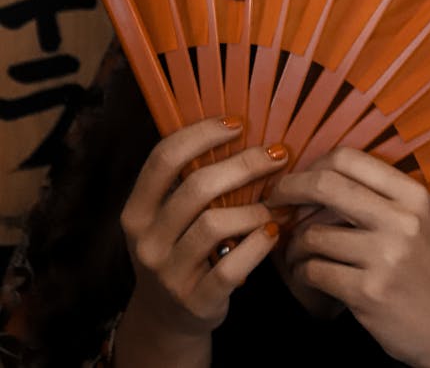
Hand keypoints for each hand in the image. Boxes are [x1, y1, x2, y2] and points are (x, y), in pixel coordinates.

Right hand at [116, 117, 287, 362]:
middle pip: (197, 187)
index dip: (202, 134)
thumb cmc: (179, 249)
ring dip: (255, 208)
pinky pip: (232, 266)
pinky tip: (272, 232)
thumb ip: (191, 180)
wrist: (167, 320)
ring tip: (276, 203)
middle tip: (277, 154)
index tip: (238, 123)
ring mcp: (168, 274)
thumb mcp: (169, 217)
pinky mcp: (195, 301)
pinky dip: (258, 245)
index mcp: (137, 210)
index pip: (164, 158)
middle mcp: (146, 241)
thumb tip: (242, 129)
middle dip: (244, 164)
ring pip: (215, 224)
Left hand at [267, 147, 429, 367]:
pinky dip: (303, 272)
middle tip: (273, 201)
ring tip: (296, 252)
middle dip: (289, 190)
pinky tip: (308, 275)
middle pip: (326, 185)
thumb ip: (375, 194)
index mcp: (411, 194)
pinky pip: (314, 270)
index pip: (348, 158)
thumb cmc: (424, 269)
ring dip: (294, 244)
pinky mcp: (368, 292)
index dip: (312, 164)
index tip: (297, 178)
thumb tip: (315, 174)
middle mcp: (401, 220)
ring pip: (313, 233)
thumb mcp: (414, 219)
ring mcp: (385, 256)